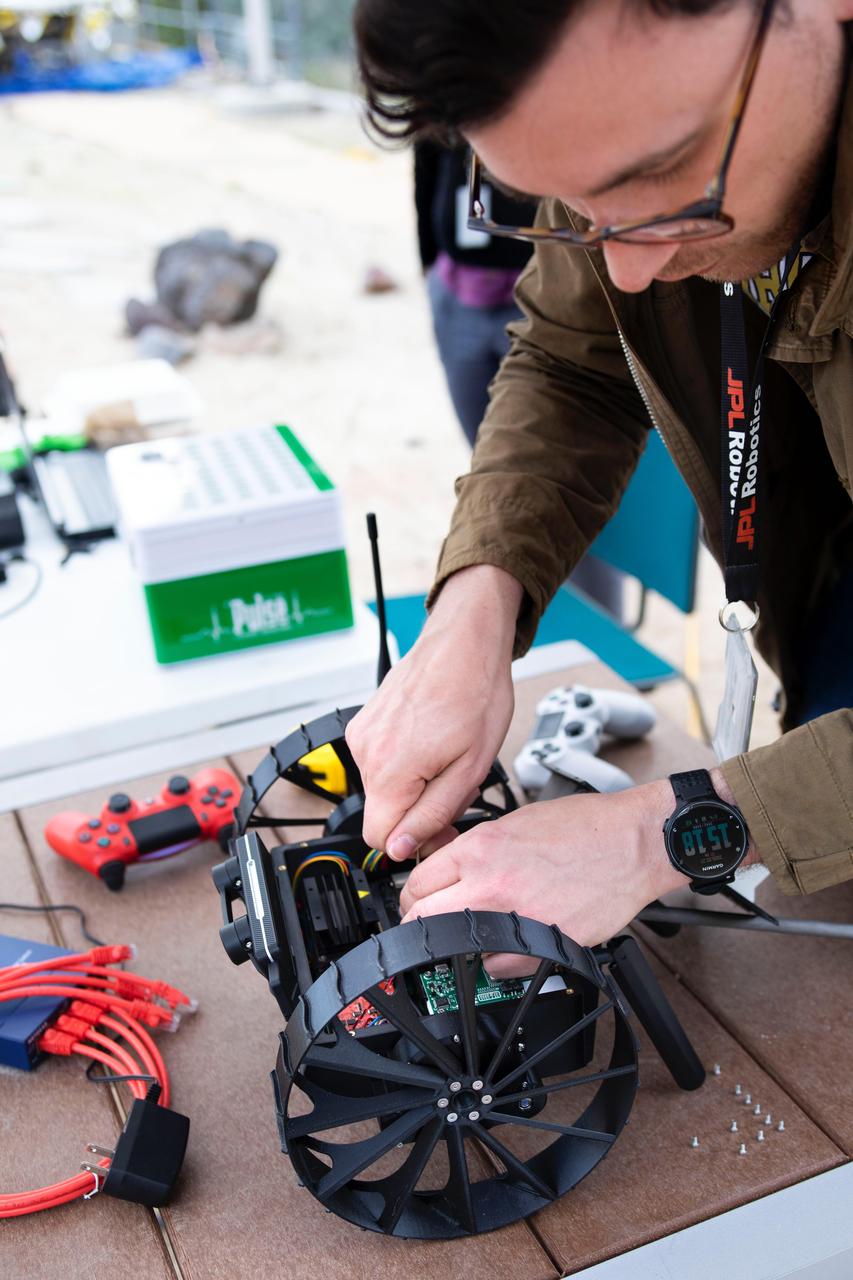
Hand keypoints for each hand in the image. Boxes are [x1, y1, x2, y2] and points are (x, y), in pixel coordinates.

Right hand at [346, 565, 522, 858]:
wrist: (463, 642)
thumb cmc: (475, 692)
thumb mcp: (471, 768)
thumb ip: (433, 814)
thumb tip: (403, 846)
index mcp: (390, 771)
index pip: (381, 839)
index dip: (416, 841)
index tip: (443, 827)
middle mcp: (365, 753)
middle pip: (383, 812)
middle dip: (418, 810)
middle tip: (456, 784)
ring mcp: (361, 735)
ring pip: (383, 787)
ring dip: (414, 783)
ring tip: (447, 755)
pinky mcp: (364, 722)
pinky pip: (380, 760)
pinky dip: (405, 761)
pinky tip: (433, 739)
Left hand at [399, 779, 686, 974]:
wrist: (632, 844)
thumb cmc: (584, 827)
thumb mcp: (514, 821)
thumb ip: (475, 848)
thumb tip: (445, 867)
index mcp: (479, 849)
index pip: (416, 883)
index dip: (413, 893)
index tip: (417, 900)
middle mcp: (490, 885)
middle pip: (421, 918)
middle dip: (421, 922)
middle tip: (430, 922)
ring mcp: (515, 919)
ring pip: (455, 948)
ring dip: (458, 944)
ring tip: (475, 931)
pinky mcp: (543, 946)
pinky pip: (497, 968)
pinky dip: (496, 961)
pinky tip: (507, 943)